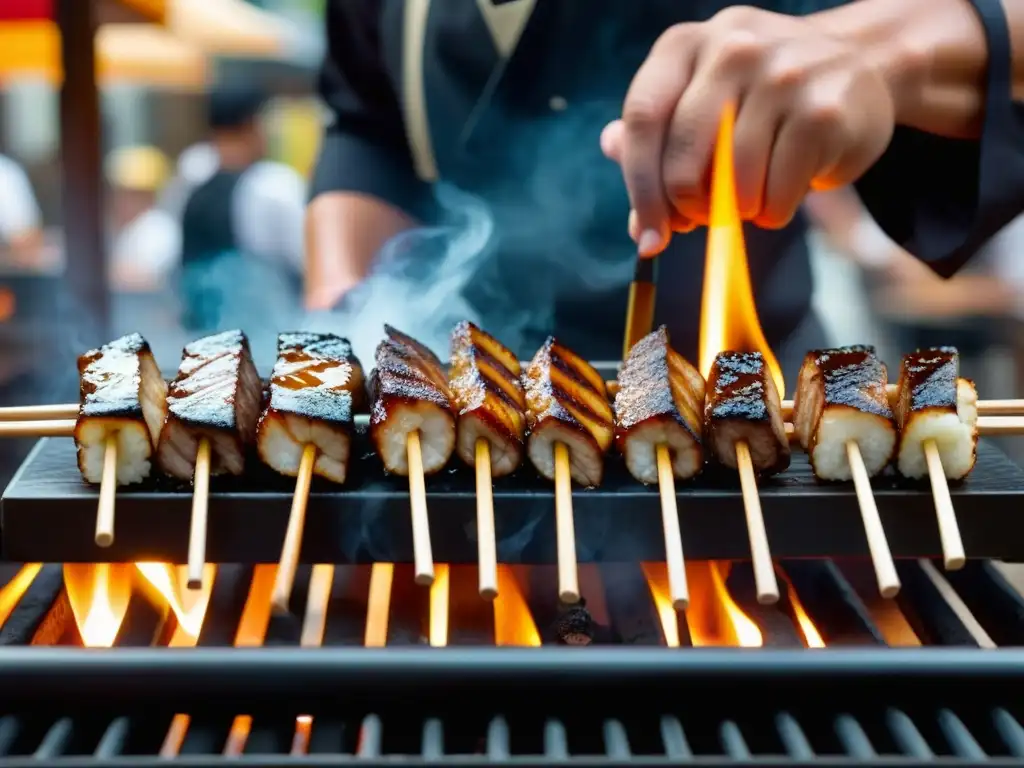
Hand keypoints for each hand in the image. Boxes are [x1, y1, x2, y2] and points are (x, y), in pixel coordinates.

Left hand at [601, 6, 897, 255]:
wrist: (857, 65)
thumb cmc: (760, 97)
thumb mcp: (700, 102)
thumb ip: (657, 146)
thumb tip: (633, 210)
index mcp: (684, 45)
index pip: (643, 118)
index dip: (640, 187)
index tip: (649, 235)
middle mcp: (731, 49)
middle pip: (683, 155)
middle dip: (686, 205)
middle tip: (698, 220)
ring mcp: (782, 76)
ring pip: (734, 182)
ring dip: (738, 210)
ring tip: (751, 198)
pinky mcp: (822, 112)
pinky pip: (779, 193)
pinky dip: (774, 211)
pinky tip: (782, 193)